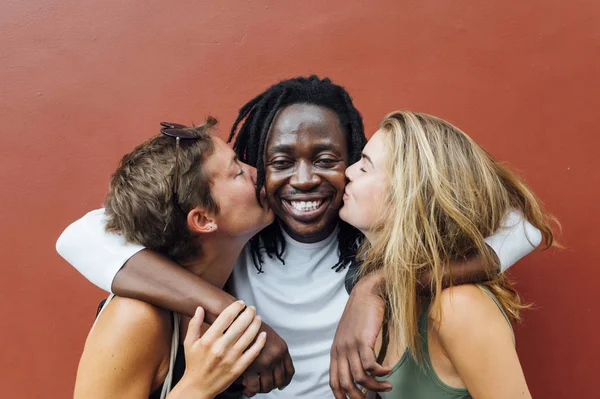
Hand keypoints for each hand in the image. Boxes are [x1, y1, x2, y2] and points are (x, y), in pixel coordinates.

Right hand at [169, 301, 265, 398]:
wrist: (197, 387)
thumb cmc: (193, 363)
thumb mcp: (189, 342)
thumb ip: (194, 324)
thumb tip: (200, 308)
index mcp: (208, 339)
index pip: (226, 317)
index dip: (236, 307)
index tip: (241, 303)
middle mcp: (220, 348)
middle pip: (240, 325)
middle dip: (249, 313)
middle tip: (252, 308)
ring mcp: (231, 358)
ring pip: (248, 336)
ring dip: (256, 324)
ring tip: (258, 317)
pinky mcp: (238, 368)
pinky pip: (253, 352)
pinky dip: (260, 342)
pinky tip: (263, 334)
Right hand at [241, 322, 294, 396]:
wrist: (238, 320)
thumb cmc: (251, 326)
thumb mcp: (269, 335)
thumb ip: (274, 349)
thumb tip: (275, 366)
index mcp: (282, 348)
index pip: (289, 371)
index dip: (285, 381)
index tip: (281, 385)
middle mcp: (276, 356)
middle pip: (279, 380)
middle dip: (272, 386)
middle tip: (264, 386)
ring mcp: (265, 363)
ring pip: (267, 386)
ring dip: (261, 389)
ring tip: (253, 387)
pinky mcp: (251, 367)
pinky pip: (254, 387)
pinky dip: (250, 391)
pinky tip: (246, 389)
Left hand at [330, 272, 391, 398]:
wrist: (366, 293)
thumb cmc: (360, 315)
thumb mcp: (350, 337)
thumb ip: (351, 354)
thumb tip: (362, 374)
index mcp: (336, 352)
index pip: (334, 382)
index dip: (342, 397)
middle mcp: (340, 350)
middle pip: (345, 384)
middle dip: (359, 398)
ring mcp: (350, 345)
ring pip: (359, 378)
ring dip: (375, 386)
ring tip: (388, 386)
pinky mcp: (362, 340)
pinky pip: (369, 365)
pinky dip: (380, 372)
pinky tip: (388, 370)